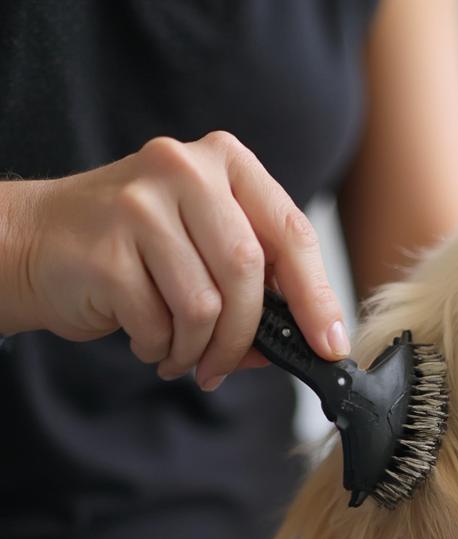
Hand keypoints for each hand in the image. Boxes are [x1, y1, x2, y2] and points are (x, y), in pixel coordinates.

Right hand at [6, 132, 347, 388]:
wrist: (37, 241)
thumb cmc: (138, 250)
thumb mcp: (208, 248)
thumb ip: (259, 284)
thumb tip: (309, 342)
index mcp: (227, 163)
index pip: (293, 234)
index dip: (318, 299)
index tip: (330, 345)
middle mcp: (186, 170)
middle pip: (247, 272)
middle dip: (247, 335)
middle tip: (227, 366)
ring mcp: (141, 202)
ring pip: (204, 304)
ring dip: (199, 349)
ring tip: (181, 353)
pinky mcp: (107, 245)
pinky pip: (159, 321)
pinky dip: (160, 347)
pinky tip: (148, 340)